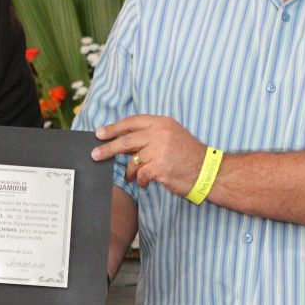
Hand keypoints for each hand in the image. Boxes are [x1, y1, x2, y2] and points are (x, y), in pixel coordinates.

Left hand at [90, 115, 207, 196]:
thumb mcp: (172, 136)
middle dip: (108, 148)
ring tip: (133, 176)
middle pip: (126, 140)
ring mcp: (160, 151)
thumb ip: (151, 136)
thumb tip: (124, 142)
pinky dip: (141, 180)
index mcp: (162, 123)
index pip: (133, 121)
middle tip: (95, 154)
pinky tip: (146, 182)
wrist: (209, 172)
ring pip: (133, 161)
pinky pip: (141, 175)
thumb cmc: (189, 155)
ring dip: (131, 171)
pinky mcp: (160, 168)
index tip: (100, 133)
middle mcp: (160, 134)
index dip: (114, 127)